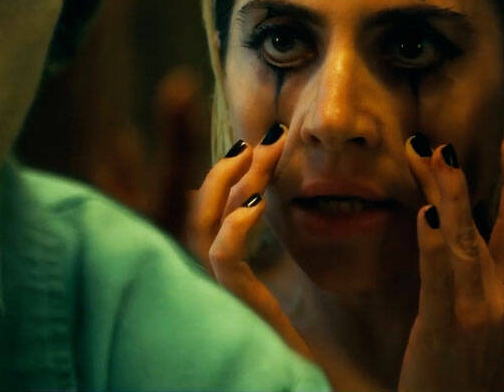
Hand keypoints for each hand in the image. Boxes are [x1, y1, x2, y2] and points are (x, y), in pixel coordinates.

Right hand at [187, 123, 313, 358]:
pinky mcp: (231, 303)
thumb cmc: (303, 337)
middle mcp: (208, 275)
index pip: (204, 208)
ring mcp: (214, 289)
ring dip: (229, 182)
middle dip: (217, 166)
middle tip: (253, 137)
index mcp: (221, 266)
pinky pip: (221, 257)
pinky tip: (257, 204)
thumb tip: (267, 195)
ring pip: (202, 223)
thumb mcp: (286, 276)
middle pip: (195, 207)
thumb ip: (269, 239)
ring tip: (256, 153)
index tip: (246, 141)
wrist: (308, 379)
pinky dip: (235, 225)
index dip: (213, 172)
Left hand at [398, 132, 503, 391]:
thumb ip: (500, 272)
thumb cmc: (459, 363)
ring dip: (453, 194)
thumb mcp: (489, 315)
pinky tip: (427, 212)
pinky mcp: (445, 328)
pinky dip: (435, 243)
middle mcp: (499, 297)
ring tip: (437, 153)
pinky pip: (439, 278)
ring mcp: (476, 313)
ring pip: (467, 241)